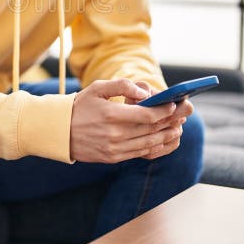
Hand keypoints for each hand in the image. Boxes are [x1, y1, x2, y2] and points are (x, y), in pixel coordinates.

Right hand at [69, 79, 192, 163]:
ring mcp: (114, 148)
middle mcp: (115, 134)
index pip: (148, 115)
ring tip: (177, 129)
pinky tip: (161, 141)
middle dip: (170, 122)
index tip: (174, 104)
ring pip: (149, 144)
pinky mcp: (113, 158)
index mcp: (112, 114)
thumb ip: (122, 85)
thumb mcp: (97, 88)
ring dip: (166, 136)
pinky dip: (154, 147)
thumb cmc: (79, 106)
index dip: (165, 110)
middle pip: (152, 129)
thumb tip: (144, 92)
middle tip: (184, 115)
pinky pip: (139, 153)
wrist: (59, 131)